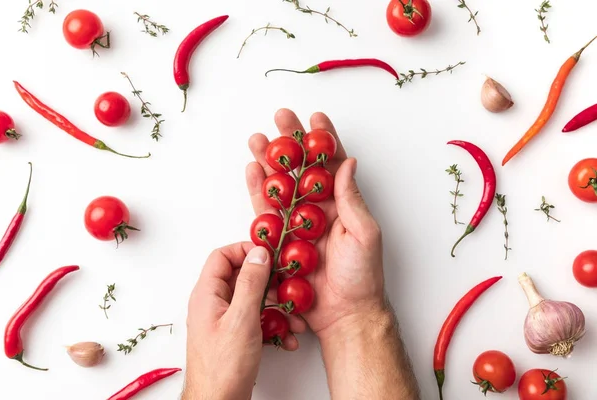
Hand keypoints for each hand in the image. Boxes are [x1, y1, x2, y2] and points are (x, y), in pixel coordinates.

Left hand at [183, 243, 305, 399]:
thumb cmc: (223, 367)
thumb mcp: (241, 318)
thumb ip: (250, 283)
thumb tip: (258, 254)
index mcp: (207, 294)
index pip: (222, 256)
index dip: (245, 251)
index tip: (268, 255)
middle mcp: (213, 304)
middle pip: (241, 278)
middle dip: (269, 284)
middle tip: (287, 288)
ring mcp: (223, 321)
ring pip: (252, 301)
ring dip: (276, 308)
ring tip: (293, 319)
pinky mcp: (234, 336)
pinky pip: (255, 320)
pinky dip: (272, 326)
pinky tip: (286, 338)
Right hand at [246, 109, 386, 337]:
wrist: (344, 314)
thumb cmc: (362, 277)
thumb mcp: (364, 234)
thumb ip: (351, 198)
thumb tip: (348, 162)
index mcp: (342, 205)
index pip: (332, 165)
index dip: (324, 140)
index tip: (315, 117)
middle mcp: (319, 211)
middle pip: (301, 169)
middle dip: (290, 143)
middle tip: (279, 118)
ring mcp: (298, 225)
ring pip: (281, 186)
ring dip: (269, 162)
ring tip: (258, 139)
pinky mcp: (280, 241)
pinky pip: (267, 213)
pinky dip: (258, 192)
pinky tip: (253, 172)